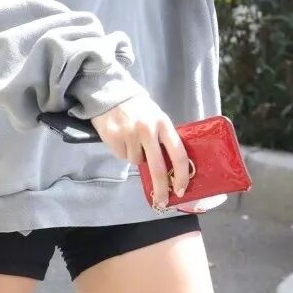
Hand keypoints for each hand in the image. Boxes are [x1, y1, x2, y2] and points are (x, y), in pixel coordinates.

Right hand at [90, 94, 191, 210]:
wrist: (111, 92)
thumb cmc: (138, 108)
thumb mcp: (156, 117)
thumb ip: (163, 137)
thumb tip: (169, 167)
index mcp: (164, 124)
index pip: (178, 154)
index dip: (182, 175)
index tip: (182, 189)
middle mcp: (148, 129)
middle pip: (158, 168)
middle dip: (161, 188)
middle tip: (162, 200)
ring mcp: (129, 134)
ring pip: (137, 162)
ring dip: (136, 157)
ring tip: (131, 140)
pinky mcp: (113, 138)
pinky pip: (122, 156)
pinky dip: (123, 152)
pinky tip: (121, 138)